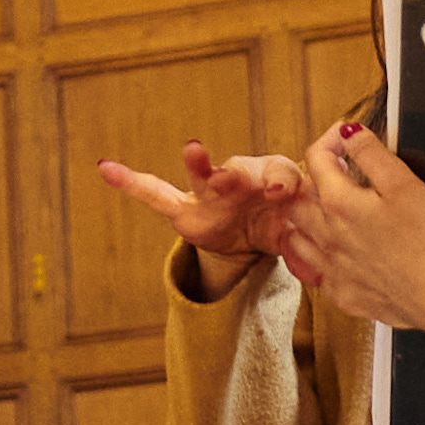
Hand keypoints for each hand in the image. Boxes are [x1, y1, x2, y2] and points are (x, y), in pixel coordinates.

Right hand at [93, 140, 309, 298]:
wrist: (258, 235)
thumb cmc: (286, 223)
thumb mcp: (302, 232)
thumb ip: (304, 243)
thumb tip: (318, 272)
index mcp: (275, 180)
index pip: (282, 174)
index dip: (282, 180)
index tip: (283, 189)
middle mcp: (242, 178)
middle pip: (241, 171)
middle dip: (239, 173)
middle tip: (235, 175)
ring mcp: (210, 193)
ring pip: (205, 178)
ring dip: (202, 166)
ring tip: (194, 151)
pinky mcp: (185, 211)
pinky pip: (155, 194)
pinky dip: (131, 182)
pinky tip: (106, 169)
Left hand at [270, 115, 424, 331]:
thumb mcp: (405, 184)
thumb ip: (372, 153)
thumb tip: (349, 132)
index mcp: (339, 203)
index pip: (317, 158)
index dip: (331, 139)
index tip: (346, 137)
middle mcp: (327, 235)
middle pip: (298, 199)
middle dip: (312, 179)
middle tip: (337, 174)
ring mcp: (332, 267)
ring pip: (297, 237)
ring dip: (307, 219)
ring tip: (328, 211)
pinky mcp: (343, 293)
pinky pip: (316, 272)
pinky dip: (319, 256)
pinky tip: (336, 252)